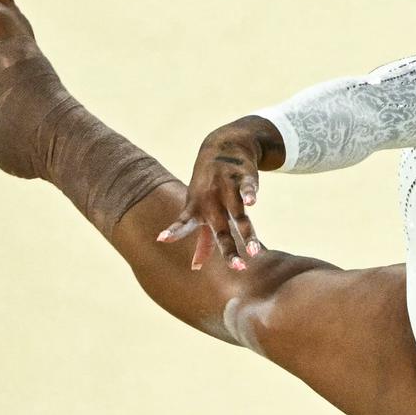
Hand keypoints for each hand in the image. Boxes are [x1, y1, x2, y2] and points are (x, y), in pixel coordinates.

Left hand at [156, 120, 270, 271]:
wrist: (223, 146)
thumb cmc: (209, 187)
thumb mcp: (200, 209)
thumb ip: (202, 241)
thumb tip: (195, 268)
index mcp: (198, 209)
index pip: (185, 223)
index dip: (174, 231)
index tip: (161, 238)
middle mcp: (212, 201)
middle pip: (221, 230)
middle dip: (229, 250)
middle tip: (238, 268)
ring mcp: (227, 188)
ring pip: (239, 215)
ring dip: (247, 233)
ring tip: (254, 252)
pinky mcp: (244, 177)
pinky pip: (246, 188)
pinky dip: (249, 194)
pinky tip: (252, 203)